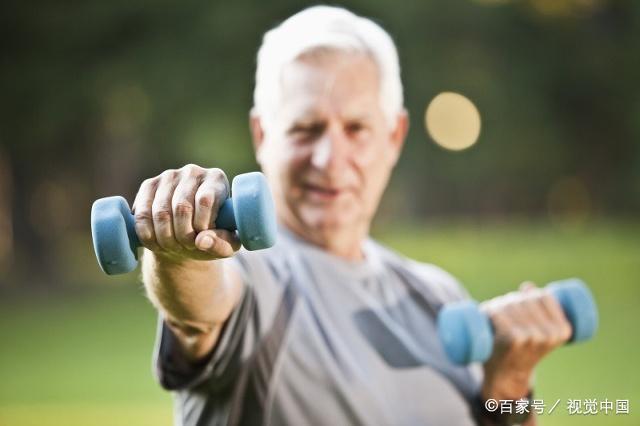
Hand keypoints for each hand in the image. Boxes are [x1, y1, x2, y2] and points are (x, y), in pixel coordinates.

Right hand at [132, 164, 240, 262]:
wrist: (186, 234)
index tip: (202, 239)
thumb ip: (221, 244)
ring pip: (161, 212)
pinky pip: (142, 213)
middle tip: (187, 247)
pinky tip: (156, 243)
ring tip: (174, 247)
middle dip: (183, 235)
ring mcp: (168, 176)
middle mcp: (193, 172)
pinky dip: (147, 234)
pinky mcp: (148, 185)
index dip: (201, 225)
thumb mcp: (226, 244)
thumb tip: (202, 241)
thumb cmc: (211, 236)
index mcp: (217, 179)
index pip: (205, 200)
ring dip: (165, 238)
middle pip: (182, 207)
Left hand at [480, 282, 571, 399]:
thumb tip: (528, 286)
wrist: (506, 376)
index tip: (522, 303)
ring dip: (498, 305)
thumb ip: (537, 308)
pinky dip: (490, 311)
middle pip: (524, 299)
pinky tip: (488, 315)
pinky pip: (498, 313)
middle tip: (502, 312)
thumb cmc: (521, 350)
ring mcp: (531, 336)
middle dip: (511, 300)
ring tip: (494, 316)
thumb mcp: (538, 331)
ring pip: (510, 304)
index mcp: (563, 330)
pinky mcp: (512, 338)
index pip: (543, 296)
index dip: (530, 295)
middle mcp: (549, 333)